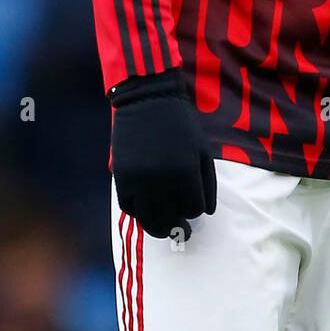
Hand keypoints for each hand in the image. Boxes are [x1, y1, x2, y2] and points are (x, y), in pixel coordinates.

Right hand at [109, 70, 216, 238]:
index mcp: (185, 172)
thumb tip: (207, 213)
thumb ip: (207, 183)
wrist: (147, 101)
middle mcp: (161, 180)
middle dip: (178, 225)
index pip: (193, 209)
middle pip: (170, 219)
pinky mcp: (121, 178)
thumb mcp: (202, 150)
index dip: (195, 210)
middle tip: (181, 229)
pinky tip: (146, 210)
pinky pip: (129, 207)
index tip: (193, 204)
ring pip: (148, 219)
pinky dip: (138, 213)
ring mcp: (138, 180)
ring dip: (158, 227)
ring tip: (164, 229)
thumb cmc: (181, 124)